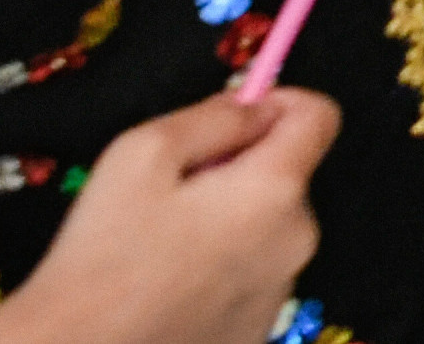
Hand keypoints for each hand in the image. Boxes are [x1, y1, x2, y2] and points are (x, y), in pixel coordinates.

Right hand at [0, 86, 338, 343]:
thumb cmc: (103, 259)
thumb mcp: (143, 152)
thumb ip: (212, 115)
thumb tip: (250, 105)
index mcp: (275, 193)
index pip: (319, 116)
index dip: (277, 102)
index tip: (236, 113)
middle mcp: (294, 244)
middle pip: (285, 176)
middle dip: (238, 169)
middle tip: (173, 190)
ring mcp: (278, 293)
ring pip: (265, 228)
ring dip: (227, 220)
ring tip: (163, 243)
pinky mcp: (255, 328)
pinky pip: (250, 275)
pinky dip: (220, 266)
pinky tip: (169, 282)